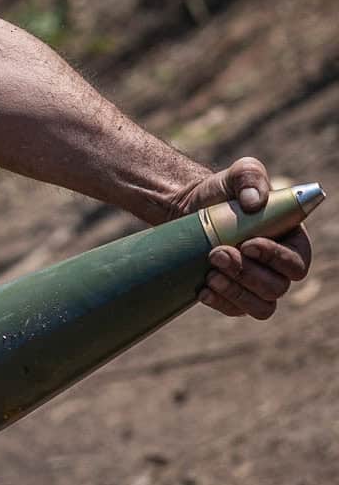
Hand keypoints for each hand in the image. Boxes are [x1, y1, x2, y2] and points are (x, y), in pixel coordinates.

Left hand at [172, 156, 311, 319]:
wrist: (188, 209)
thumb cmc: (222, 191)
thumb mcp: (239, 173)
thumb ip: (251, 177)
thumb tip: (254, 201)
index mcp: (291, 241)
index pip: (296, 262)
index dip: (275, 258)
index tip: (247, 243)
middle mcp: (279, 268)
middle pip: (277, 287)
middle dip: (246, 273)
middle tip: (216, 253)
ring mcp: (257, 286)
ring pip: (261, 307)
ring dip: (235, 293)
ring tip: (210, 274)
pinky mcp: (235, 296)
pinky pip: (235, 310)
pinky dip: (220, 302)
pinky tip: (202, 289)